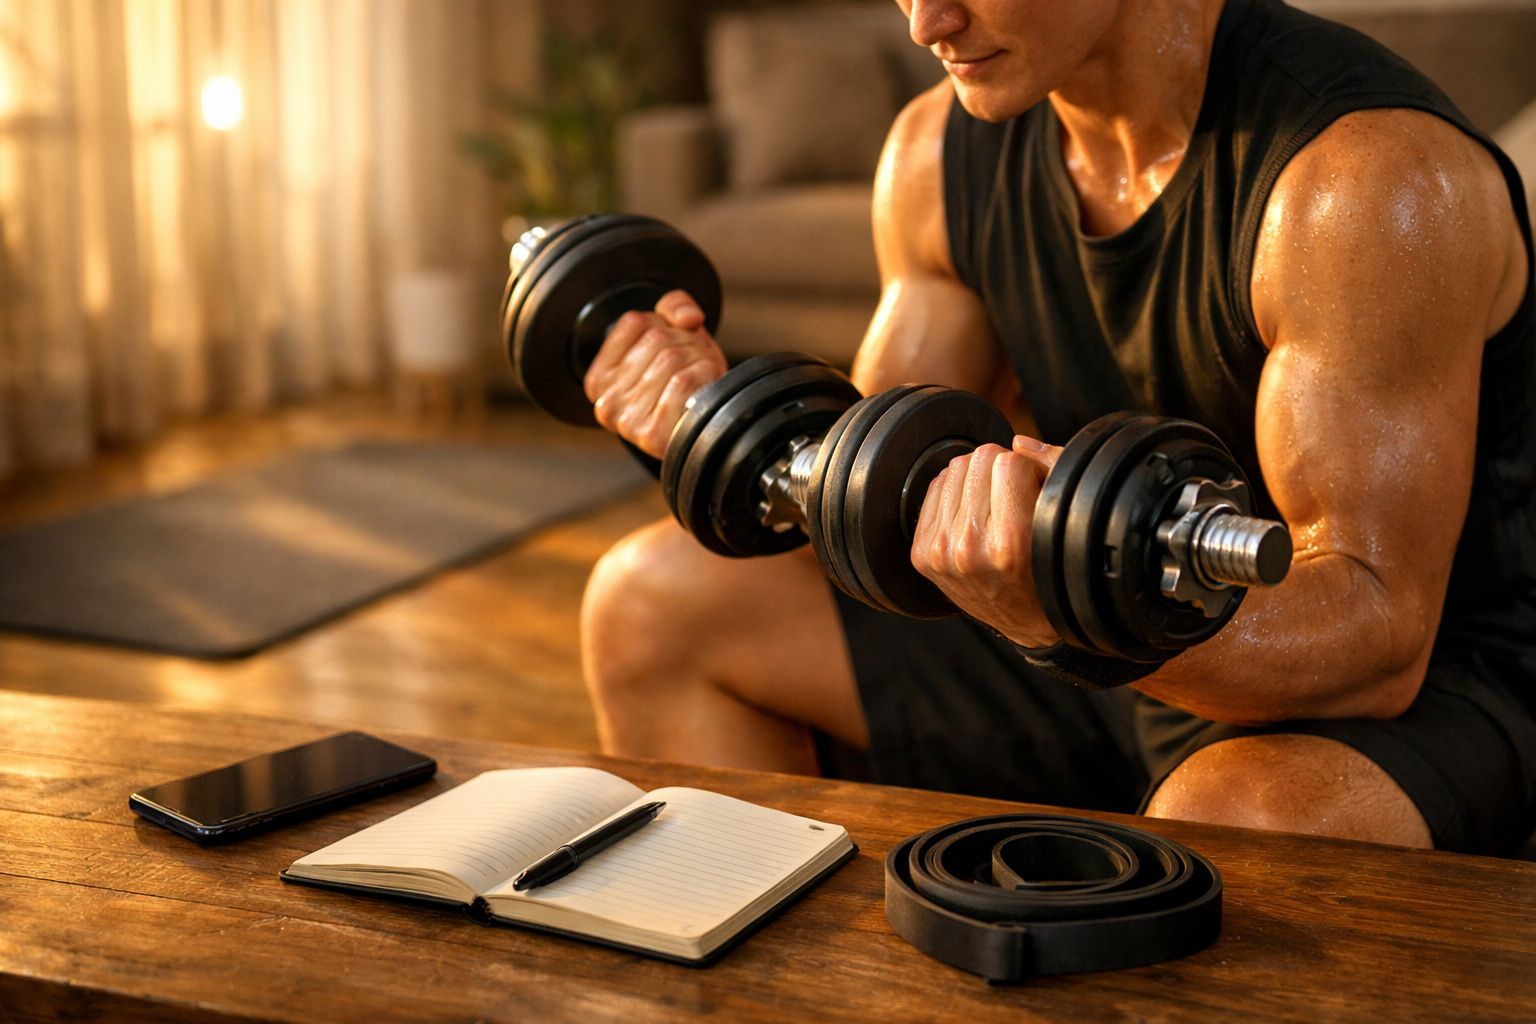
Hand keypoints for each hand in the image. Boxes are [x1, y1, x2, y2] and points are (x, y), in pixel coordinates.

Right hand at [583, 290, 727, 457]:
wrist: (703, 432)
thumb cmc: (684, 383)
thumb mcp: (675, 335)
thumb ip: (674, 306)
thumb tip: (687, 318)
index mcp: (599, 377)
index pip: (635, 321)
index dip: (666, 324)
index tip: (676, 345)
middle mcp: (605, 401)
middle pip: (657, 339)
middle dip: (689, 342)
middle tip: (697, 360)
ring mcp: (626, 420)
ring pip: (672, 357)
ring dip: (701, 358)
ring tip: (702, 373)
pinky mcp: (651, 434)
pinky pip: (683, 382)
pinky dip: (705, 375)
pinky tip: (705, 386)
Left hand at [911, 436, 1064, 647]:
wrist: (1028, 624)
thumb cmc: (1053, 570)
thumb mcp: (1066, 524)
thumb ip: (1053, 471)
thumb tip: (1018, 441)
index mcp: (1010, 542)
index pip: (1009, 461)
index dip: (1029, 469)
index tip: (1035, 492)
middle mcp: (969, 549)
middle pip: (978, 459)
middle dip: (1001, 472)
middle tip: (1015, 501)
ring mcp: (940, 553)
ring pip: (953, 470)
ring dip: (976, 482)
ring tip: (995, 510)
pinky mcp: (922, 556)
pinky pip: (934, 490)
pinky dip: (955, 495)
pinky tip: (974, 517)